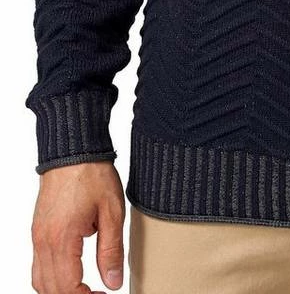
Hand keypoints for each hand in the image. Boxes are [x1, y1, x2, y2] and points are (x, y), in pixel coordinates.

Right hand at [31, 161, 124, 293]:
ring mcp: (38, 235)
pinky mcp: (38, 229)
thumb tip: (113, 282)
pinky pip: (38, 264)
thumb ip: (111, 250)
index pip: (67, 288)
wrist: (74, 148)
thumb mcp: (112, 212)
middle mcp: (44, 241)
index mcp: (62, 238)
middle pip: (50, 288)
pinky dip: (52, 276)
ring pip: (40, 279)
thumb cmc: (93, 174)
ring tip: (85, 287)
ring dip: (60, 289)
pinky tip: (72, 271)